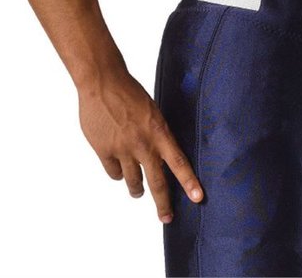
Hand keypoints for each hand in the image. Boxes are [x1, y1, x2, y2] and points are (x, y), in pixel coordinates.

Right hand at [77, 69, 203, 224]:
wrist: (103, 82)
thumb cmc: (129, 92)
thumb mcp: (152, 111)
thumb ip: (156, 134)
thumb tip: (161, 153)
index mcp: (159, 132)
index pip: (179, 162)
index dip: (189, 182)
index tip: (198, 198)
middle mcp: (143, 144)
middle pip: (157, 182)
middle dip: (163, 203)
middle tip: (166, 217)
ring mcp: (123, 150)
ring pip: (133, 182)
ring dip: (137, 190)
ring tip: (138, 192)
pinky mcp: (104, 151)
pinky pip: (114, 173)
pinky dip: (118, 173)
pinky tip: (119, 169)